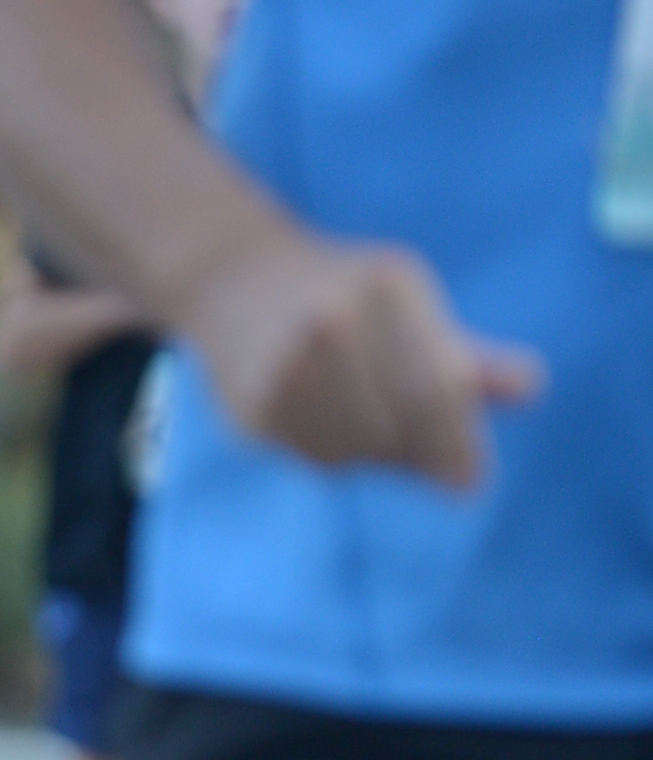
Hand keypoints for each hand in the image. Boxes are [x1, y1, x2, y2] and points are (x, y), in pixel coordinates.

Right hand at [187, 226, 542, 486]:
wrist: (230, 276)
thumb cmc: (342, 294)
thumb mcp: (405, 302)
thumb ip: (463, 354)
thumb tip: (529, 389)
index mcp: (388, 283)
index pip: (441, 386)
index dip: (460, 440)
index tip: (469, 483)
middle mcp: (333, 318)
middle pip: (403, 424)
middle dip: (425, 453)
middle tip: (440, 473)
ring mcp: (286, 362)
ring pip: (363, 449)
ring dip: (381, 458)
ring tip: (377, 434)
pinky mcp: (252, 405)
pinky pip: (318, 458)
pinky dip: (336, 457)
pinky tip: (330, 427)